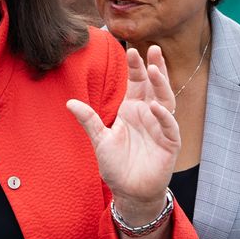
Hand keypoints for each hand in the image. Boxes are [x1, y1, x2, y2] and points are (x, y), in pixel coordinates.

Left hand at [66, 45, 179, 213]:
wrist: (129, 191)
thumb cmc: (116, 164)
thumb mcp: (99, 139)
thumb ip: (89, 120)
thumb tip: (69, 102)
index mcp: (132, 110)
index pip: (136, 83)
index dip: (135, 67)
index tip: (130, 49)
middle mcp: (149, 115)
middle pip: (154, 86)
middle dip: (154, 67)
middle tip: (152, 47)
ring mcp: (161, 127)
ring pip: (165, 100)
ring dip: (161, 85)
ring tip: (154, 68)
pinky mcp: (170, 143)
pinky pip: (168, 126)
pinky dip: (163, 116)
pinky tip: (155, 106)